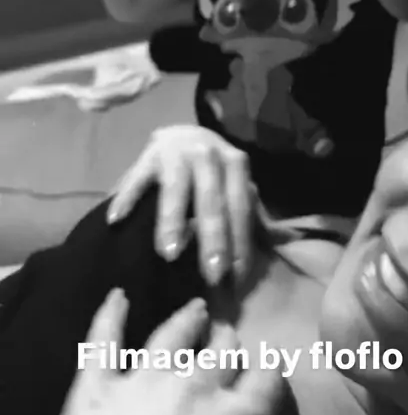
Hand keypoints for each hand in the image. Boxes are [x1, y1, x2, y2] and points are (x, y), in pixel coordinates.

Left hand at [41, 291, 287, 414]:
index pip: (268, 377)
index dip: (267, 373)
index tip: (264, 373)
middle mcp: (197, 386)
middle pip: (223, 348)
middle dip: (228, 344)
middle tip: (226, 341)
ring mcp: (144, 379)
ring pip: (173, 334)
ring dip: (187, 320)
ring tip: (195, 310)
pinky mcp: (96, 388)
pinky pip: (103, 342)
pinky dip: (109, 315)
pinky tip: (117, 296)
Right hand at [108, 125, 253, 285]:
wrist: (182, 134)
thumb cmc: (214, 172)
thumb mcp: (236, 186)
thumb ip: (254, 214)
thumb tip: (284, 241)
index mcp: (236, 165)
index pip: (241, 209)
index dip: (240, 244)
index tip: (237, 280)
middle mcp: (209, 154)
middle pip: (212, 201)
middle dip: (214, 238)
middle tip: (211, 275)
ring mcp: (177, 152)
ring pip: (177, 188)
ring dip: (173, 220)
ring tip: (169, 253)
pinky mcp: (148, 154)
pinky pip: (136, 178)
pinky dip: (127, 198)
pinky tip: (117, 221)